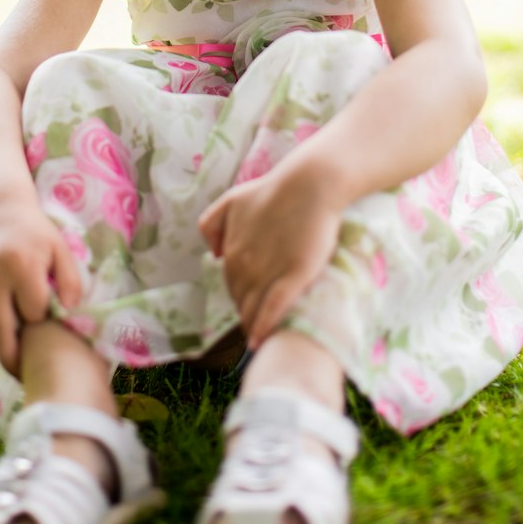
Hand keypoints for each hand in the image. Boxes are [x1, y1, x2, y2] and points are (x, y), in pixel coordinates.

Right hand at [0, 196, 82, 377]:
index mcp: (20, 264)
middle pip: (3, 333)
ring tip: (19, 363)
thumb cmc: (35, 231)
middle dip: (16, 359)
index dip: (44, 321)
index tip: (53, 324)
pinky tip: (6, 338)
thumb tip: (71, 313)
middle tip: (29, 375)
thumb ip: (71, 280)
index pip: (34, 312)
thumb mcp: (60, 248)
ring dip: (3, 349)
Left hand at [198, 158, 340, 349]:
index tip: (251, 307)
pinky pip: (273, 309)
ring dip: (254, 326)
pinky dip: (264, 327)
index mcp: (231, 252)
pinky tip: (260, 340)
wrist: (309, 183)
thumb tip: (214, 254)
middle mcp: (244, 266)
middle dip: (247, 314)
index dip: (241, 299)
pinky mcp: (293, 275)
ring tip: (261, 340)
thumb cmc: (273, 189)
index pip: (231, 287)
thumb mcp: (232, 201)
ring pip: (254, 310)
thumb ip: (213, 224)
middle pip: (242, 302)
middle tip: (259, 324)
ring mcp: (268, 272)